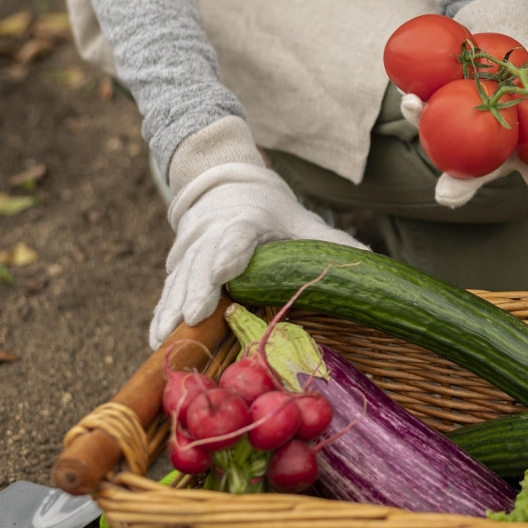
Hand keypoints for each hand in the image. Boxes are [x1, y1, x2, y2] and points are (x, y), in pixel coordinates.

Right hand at [149, 161, 367, 348]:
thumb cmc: (272, 213)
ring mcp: (194, 252)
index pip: (240, 236)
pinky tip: (156, 339)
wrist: (225, 188)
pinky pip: (169, 291)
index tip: (225, 271)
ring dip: (173, 307)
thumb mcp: (302, 222)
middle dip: (199, 288)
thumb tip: (371, 257)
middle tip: (196, 314)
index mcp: (248, 220)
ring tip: (167, 336)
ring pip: (181, 279)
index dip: (232, 253)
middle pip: (205, 262)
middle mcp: (215, 234)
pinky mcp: (180, 267)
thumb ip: (331, 242)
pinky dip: (161, 313)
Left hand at [402, 91, 527, 207]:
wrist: (514, 44)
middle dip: (459, 189)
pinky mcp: (438, 108)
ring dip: (426, 136)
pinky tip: (409, 95)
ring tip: (416, 119)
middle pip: (476, 177)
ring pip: (442, 144)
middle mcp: (490, 154)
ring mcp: (461, 133)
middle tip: (447, 194)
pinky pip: (426, 109)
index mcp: (527, 159)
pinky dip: (416, 103)